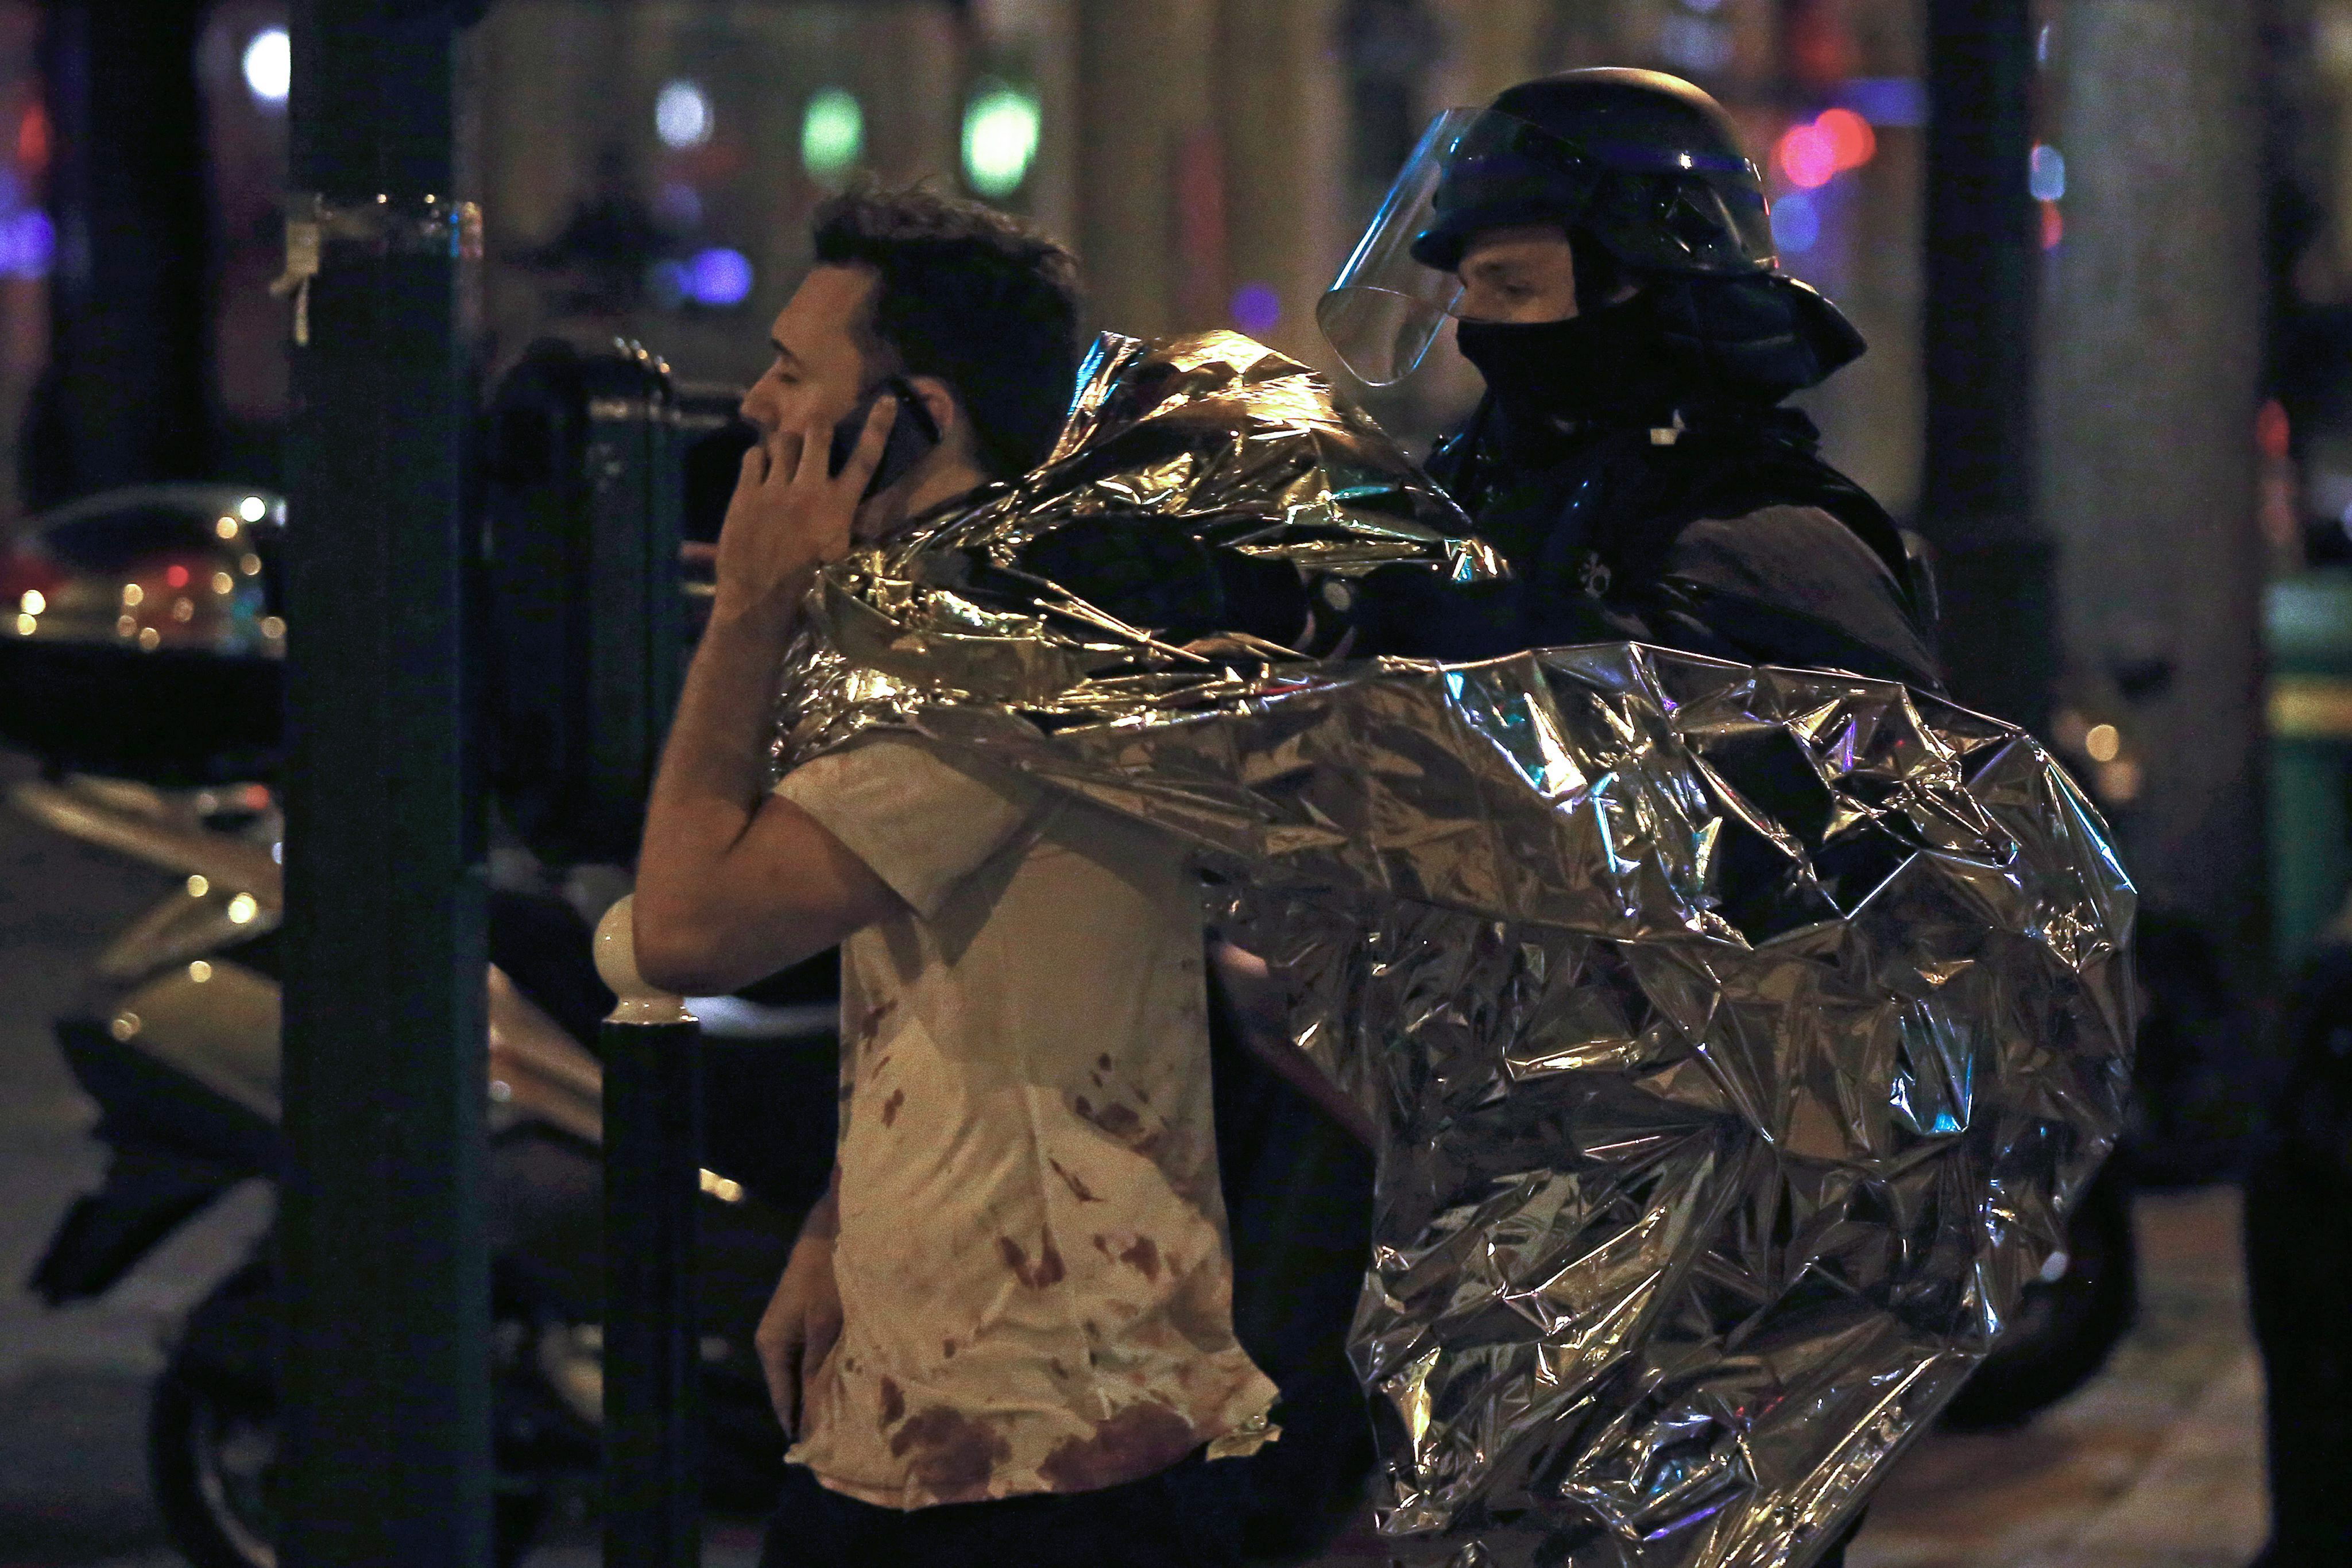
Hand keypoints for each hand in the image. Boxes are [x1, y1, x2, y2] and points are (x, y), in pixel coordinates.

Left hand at [714, 396, 895, 622]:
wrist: (760, 600)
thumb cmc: (809, 586)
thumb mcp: (842, 555)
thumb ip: (849, 522)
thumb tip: (859, 506)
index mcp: (839, 506)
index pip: (865, 457)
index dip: (878, 425)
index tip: (885, 400)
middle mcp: (809, 489)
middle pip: (817, 434)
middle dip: (817, 427)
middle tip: (815, 432)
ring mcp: (774, 488)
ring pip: (783, 441)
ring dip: (786, 444)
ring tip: (785, 456)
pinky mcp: (745, 494)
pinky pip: (752, 456)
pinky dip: (758, 458)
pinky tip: (760, 470)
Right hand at [755, 1228, 842, 1438]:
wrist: (835, 1226)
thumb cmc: (829, 1274)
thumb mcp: (825, 1327)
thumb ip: (817, 1372)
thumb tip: (812, 1419)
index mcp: (771, 1347)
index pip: (784, 1405)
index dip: (803, 1431)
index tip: (825, 1460)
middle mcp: (776, 1343)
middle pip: (795, 1392)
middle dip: (819, 1414)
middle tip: (851, 1443)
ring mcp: (793, 1331)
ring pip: (810, 1375)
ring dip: (830, 1392)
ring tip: (859, 1419)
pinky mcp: (810, 1321)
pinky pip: (819, 1357)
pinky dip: (835, 1371)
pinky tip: (859, 1383)